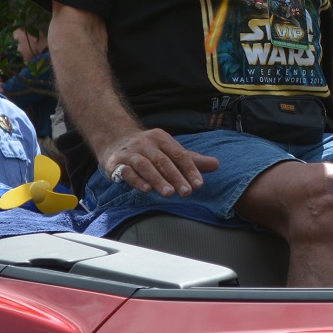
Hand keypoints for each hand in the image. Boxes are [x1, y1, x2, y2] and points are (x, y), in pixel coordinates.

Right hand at [102, 129, 219, 197]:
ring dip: (157, 180)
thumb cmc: (149, 150)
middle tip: (186, 192)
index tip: (198, 184)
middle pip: (163, 160)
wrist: (115, 141)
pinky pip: (126, 171)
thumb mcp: (170, 151)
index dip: (189, 169)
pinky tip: (146, 189)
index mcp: (161, 139)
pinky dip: (136, 180)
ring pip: (145, 165)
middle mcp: (146, 144)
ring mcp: (130, 153)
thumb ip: (192, 160)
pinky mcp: (116, 163)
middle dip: (175, 177)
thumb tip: (216, 164)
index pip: (179, 154)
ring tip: (169, 193)